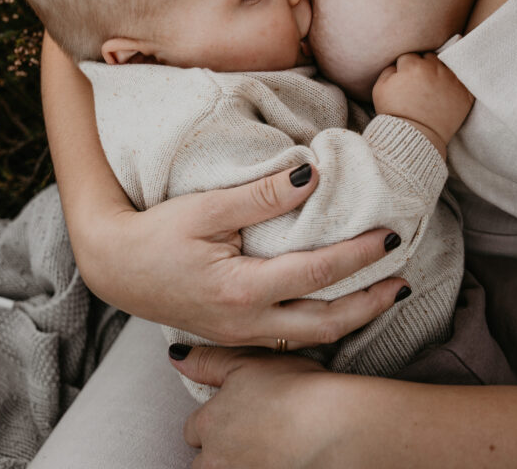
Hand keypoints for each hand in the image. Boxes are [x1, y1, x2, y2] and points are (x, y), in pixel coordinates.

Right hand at [91, 164, 409, 346]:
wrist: (114, 266)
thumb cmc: (156, 233)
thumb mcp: (207, 207)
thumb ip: (263, 195)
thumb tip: (313, 177)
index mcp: (244, 289)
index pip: (319, 272)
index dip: (359, 255)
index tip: (390, 235)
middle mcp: (247, 322)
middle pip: (325, 323)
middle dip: (369, 303)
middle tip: (402, 280)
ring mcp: (240, 335)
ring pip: (308, 338)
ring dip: (349, 318)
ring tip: (379, 296)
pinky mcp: (232, 335)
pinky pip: (287, 340)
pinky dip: (318, 326)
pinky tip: (330, 308)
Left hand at [173, 345, 346, 467]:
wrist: (335, 425)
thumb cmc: (294, 389)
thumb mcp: (246, 363)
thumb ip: (207, 362)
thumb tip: (176, 356)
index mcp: (209, 424)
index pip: (193, 430)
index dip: (214, 420)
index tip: (236, 414)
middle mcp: (217, 460)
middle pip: (204, 463)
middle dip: (220, 451)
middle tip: (252, 434)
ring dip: (238, 463)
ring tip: (266, 448)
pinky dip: (259, 467)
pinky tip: (279, 458)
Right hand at [372, 51, 472, 147]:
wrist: (416, 139)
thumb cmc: (395, 114)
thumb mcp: (379, 89)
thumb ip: (388, 68)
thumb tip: (399, 63)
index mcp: (412, 66)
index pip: (408, 56)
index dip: (403, 68)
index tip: (403, 80)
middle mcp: (434, 69)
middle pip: (428, 56)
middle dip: (422, 66)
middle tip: (418, 83)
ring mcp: (452, 80)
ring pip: (445, 64)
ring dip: (438, 71)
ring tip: (432, 87)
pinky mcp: (465, 93)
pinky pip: (463, 78)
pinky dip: (456, 81)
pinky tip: (447, 90)